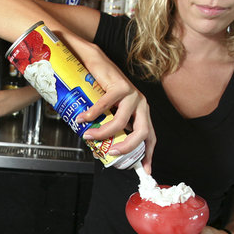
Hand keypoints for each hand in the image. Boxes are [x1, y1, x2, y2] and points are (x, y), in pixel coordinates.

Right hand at [75, 54, 154, 169]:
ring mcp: (132, 95)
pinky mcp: (121, 86)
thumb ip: (111, 128)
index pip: (150, 137)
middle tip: (111, 153)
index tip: (145, 169)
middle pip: (141, 132)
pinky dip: (93, 114)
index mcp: (142, 113)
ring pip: (121, 121)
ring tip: (88, 135)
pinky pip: (106, 105)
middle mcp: (141, 104)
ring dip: (103, 132)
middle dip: (127, 147)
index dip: (149, 154)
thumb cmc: (103, 89)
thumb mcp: (111, 113)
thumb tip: (101, 149)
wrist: (97, 63)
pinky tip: (83, 119)